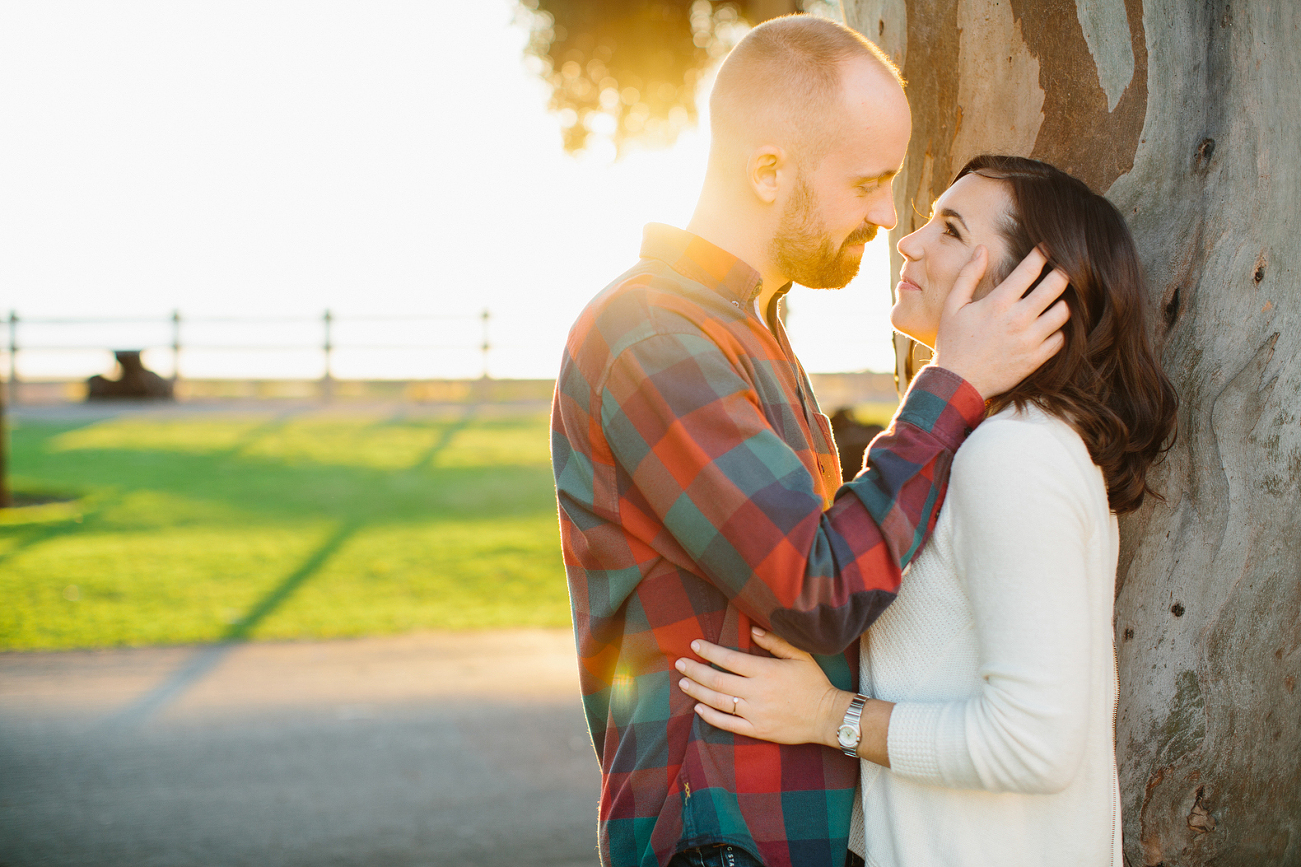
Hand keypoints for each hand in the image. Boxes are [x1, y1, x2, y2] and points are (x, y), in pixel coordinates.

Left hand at [675, 626, 849, 747]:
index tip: (695, 645)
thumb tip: (752, 630)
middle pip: (717, 681)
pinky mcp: (757, 731)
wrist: (827, 717)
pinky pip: (728, 725)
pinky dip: (711, 717)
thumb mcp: (799, 655)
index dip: (709, 652)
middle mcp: (757, 692)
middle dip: (695, 671)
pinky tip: (698, 708)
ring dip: (698, 692)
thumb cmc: (814, 683)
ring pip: (718, 703)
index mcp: (765, 671)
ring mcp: (755, 714)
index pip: (729, 659)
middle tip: (680, 664)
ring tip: (684, 683)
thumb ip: (775, 641)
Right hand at [931, 246, 1069, 399]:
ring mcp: (1030, 340)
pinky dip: (1058, 329)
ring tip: (1055, 298)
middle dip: (1061, 272)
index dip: (1043, 253)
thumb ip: (968, 275)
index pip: (1032, 268)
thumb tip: (982, 249)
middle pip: (1057, 285)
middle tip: (1060, 269)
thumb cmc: (953, 342)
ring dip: (1062, 301)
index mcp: (998, 303)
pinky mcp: (1036, 359)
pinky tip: (1048, 325)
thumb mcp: (953, 306)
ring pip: (1064, 311)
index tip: (1046, 249)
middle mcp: (1018, 319)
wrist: (957, 384)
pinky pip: (1061, 338)